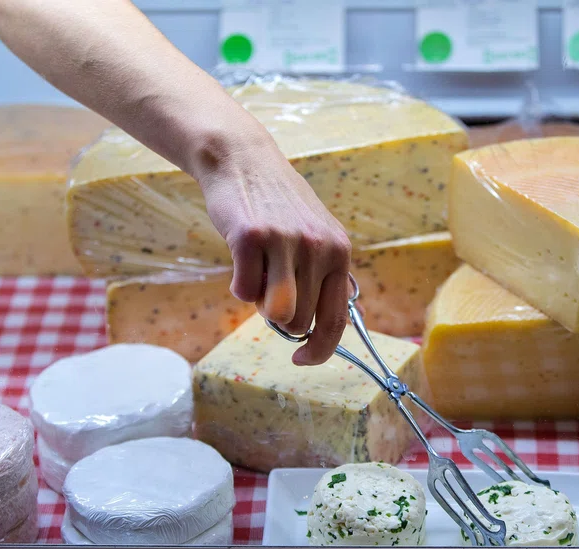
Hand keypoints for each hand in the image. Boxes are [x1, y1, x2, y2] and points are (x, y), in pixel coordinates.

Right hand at [197, 134, 351, 365]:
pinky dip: (239, 285)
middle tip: (270, 283)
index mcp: (339, 251)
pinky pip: (244, 293)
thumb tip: (322, 327)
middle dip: (281, 314)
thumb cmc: (277, 204)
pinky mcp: (251, 238)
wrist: (242, 159)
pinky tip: (241, 257)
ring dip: (261, 302)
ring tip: (259, 272)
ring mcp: (286, 242)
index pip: (336, 318)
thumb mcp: (315, 234)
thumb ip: (322, 277)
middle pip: (300, 321)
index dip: (319, 349)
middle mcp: (319, 247)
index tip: (301, 359)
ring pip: (276, 312)